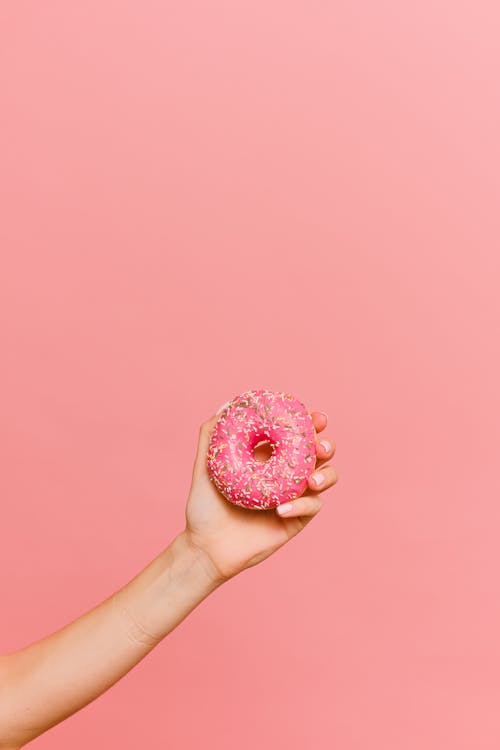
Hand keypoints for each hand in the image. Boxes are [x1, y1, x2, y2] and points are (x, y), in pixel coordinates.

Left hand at [183, 408, 337, 582]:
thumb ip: (210, 436)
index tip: (314, 417)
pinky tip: (282, 508)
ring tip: (312, 480)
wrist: (206, 547)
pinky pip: (312, 508)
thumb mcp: (204, 467)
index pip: (296, 435)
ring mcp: (294, 496)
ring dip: (326, 475)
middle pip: (319, 454)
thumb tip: (226, 405)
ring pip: (325, 479)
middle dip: (326, 445)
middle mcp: (286, 474)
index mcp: (269, 457)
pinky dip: (302, 505)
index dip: (311, 423)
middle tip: (319, 445)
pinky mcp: (296, 520)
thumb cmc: (204, 507)